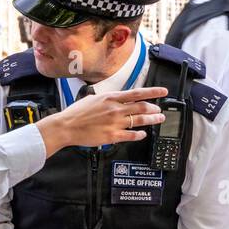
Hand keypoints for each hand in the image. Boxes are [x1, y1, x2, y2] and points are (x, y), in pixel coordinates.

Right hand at [36, 85, 166, 156]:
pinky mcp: (112, 136)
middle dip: (154, 108)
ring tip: (158, 119)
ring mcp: (115, 123)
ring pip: (140, 121)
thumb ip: (106, 99)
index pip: (137, 93)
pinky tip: (142, 134)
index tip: (163, 92)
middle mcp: (115, 109)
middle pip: (142, 107)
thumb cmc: (75, 113)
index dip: (153, 92)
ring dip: (152, 120)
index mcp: (110, 98)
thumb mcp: (91, 98)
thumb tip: (115, 98)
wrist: (66, 127)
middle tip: (159, 109)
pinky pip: (131, 135)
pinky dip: (139, 135)